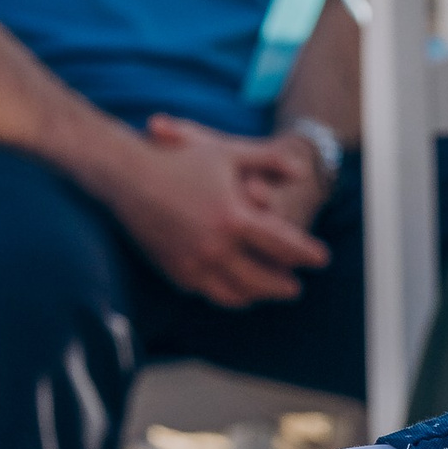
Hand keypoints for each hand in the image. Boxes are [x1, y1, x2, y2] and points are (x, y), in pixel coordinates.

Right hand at [111, 115, 333, 306]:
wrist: (126, 175)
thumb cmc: (179, 160)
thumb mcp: (227, 153)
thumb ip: (268, 160)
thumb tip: (300, 172)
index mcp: (234, 218)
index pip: (282, 244)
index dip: (305, 253)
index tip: (321, 259)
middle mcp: (215, 246)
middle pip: (262, 278)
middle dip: (284, 285)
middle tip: (296, 286)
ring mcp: (193, 262)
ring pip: (234, 293)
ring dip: (256, 295)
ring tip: (266, 292)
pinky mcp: (173, 270)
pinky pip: (206, 292)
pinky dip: (225, 294)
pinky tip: (233, 290)